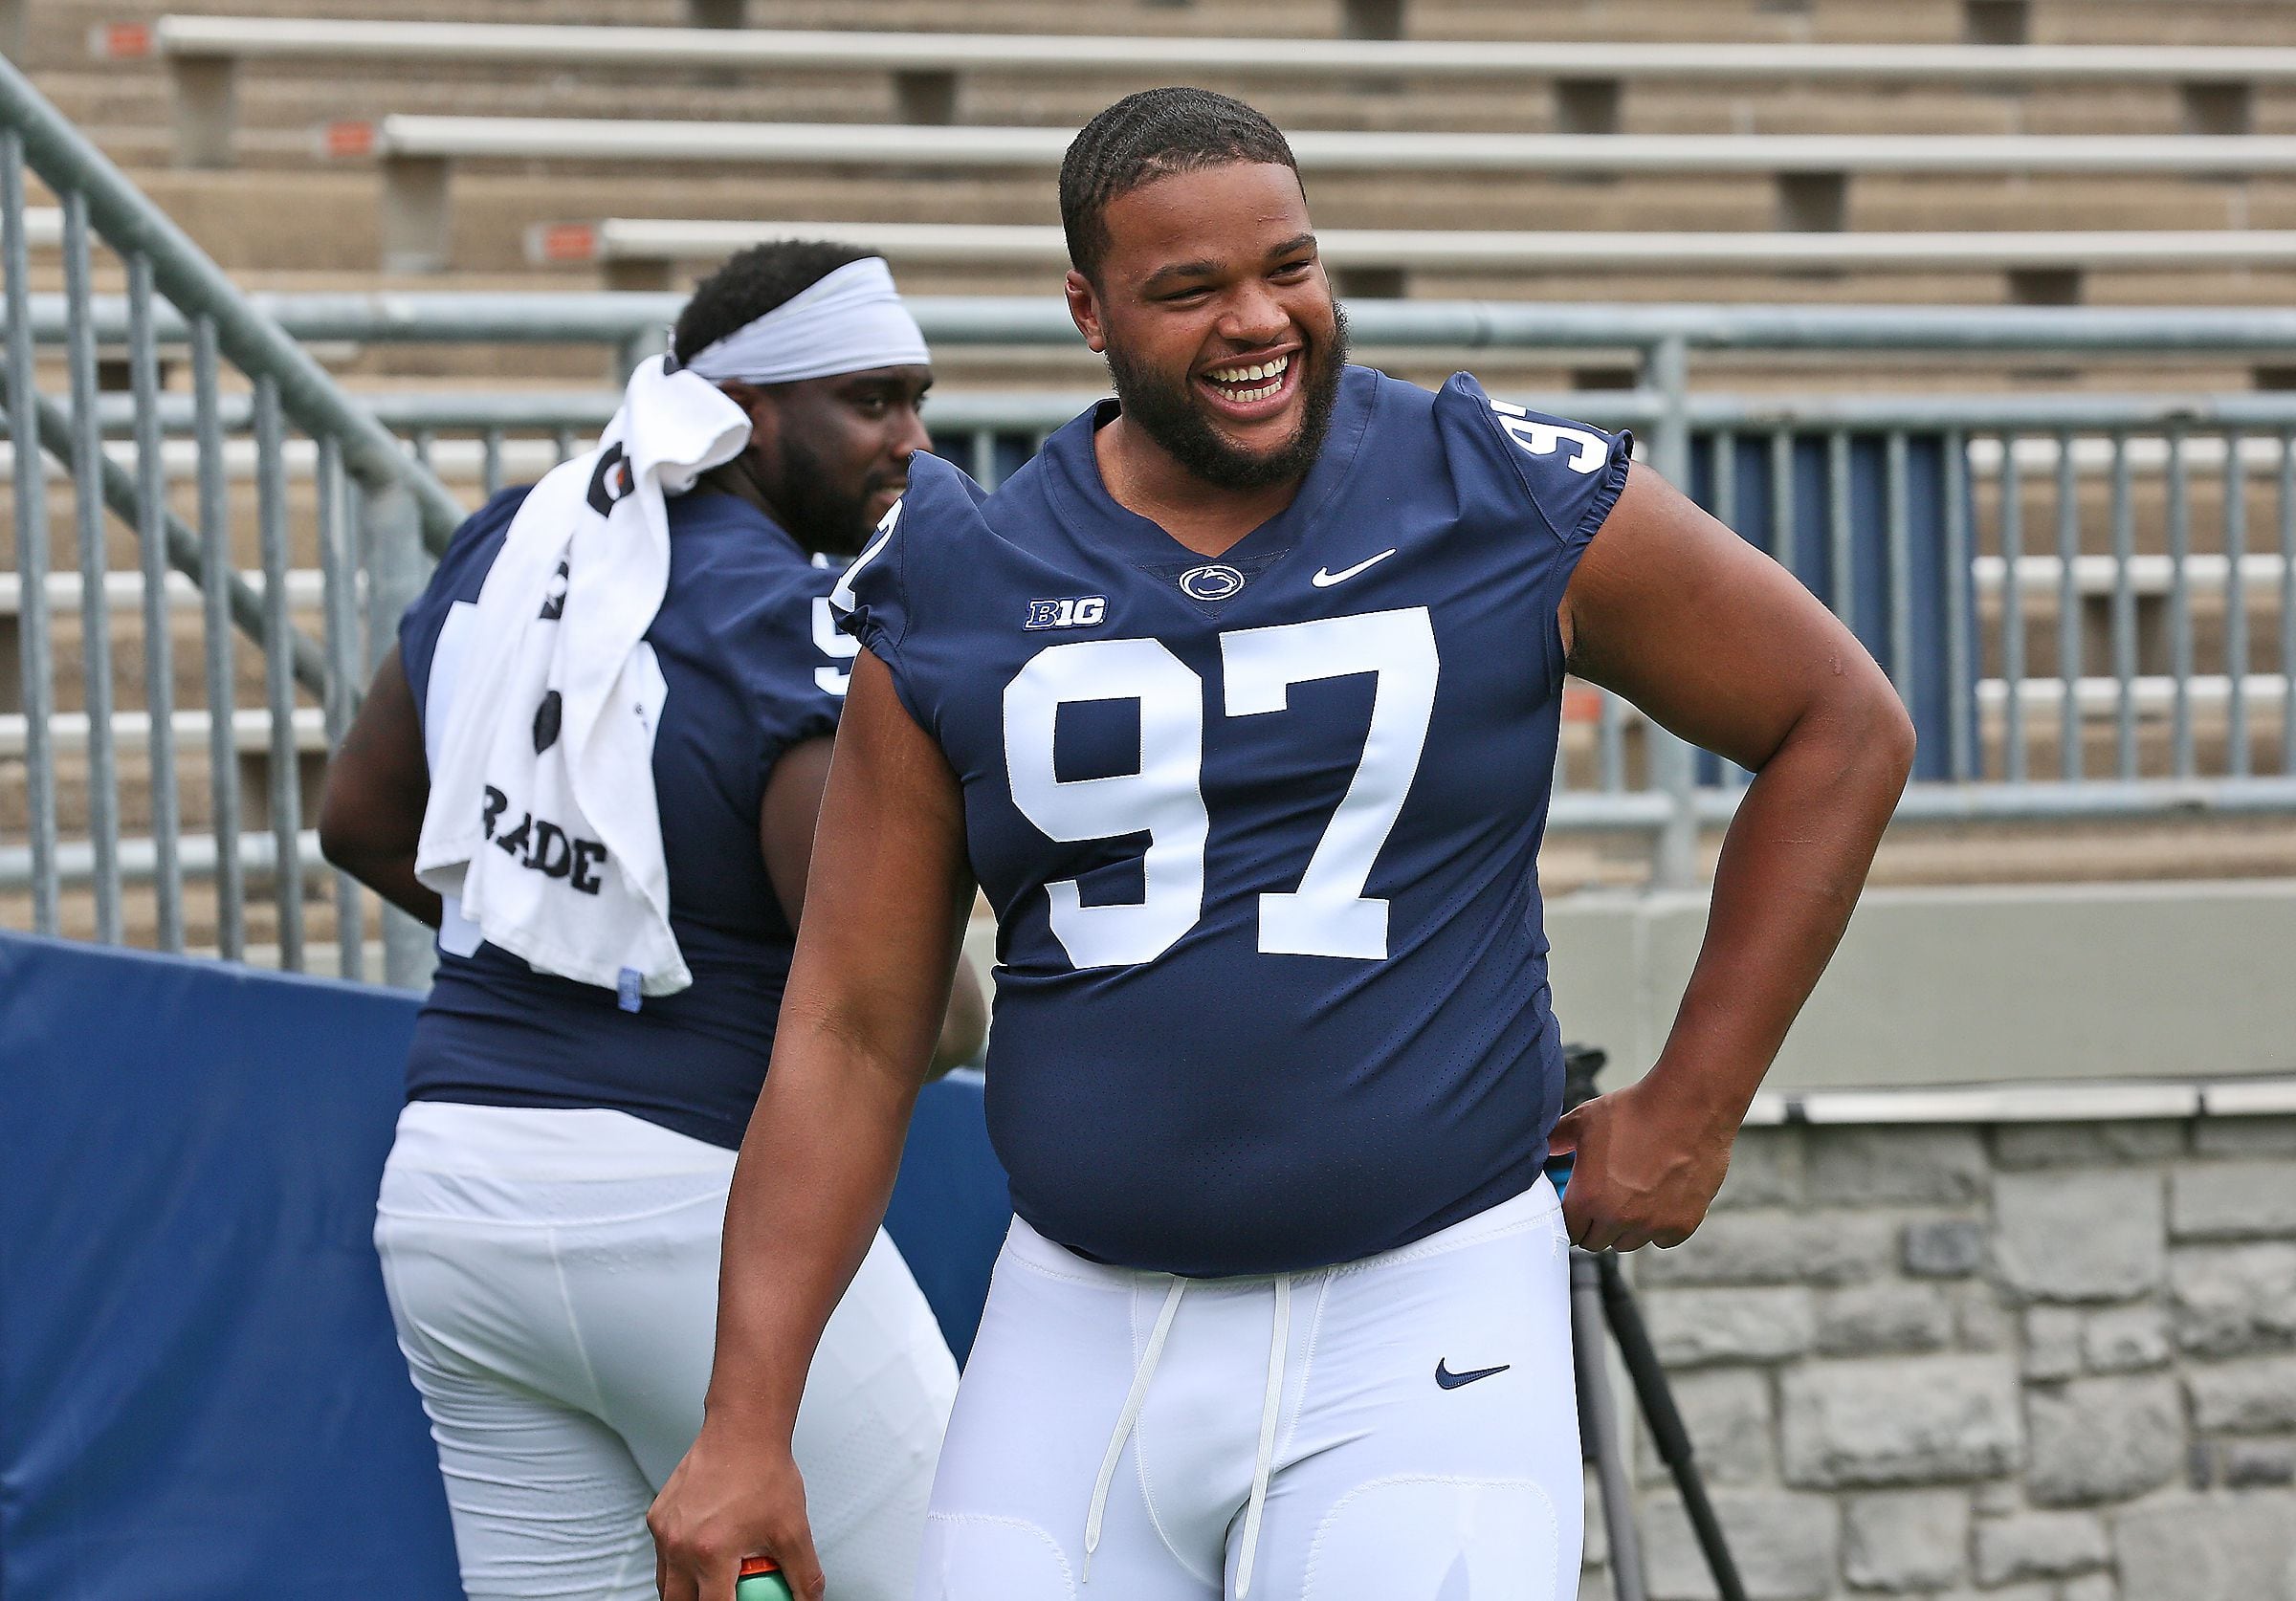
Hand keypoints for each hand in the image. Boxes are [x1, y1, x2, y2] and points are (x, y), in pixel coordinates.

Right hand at [649, 1421, 823, 1600]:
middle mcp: (681, 1545)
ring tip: (709, 1587)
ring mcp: (665, 1531)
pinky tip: (700, 1556)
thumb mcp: (794, 1530)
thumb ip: (804, 1574)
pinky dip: (677, 1564)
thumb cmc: (766, 1474)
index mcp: (712, 1553)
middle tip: (723, 1599)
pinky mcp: (657, 1517)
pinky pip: (662, 1554)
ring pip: (665, 1583)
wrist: (742, 1431)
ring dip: (684, 1593)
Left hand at [1547, 1079, 1733, 1252]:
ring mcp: (1652, 1225)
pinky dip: (1660, 1226)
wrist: (1687, 1105)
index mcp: (1588, 1198)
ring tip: (1634, 1194)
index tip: (1579, 1205)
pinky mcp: (1682, 1224)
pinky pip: (1663, 1239)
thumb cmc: (1635, 1110)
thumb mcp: (1585, 1119)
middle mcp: (1619, 1219)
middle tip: (1607, 1197)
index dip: (1573, 1217)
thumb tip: (1545, 1146)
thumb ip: (1558, 1138)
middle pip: (1596, 1241)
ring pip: (1629, 1243)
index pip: (1569, 1231)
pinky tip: (1660, 1199)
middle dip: (1597, 1223)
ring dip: (1627, 1227)